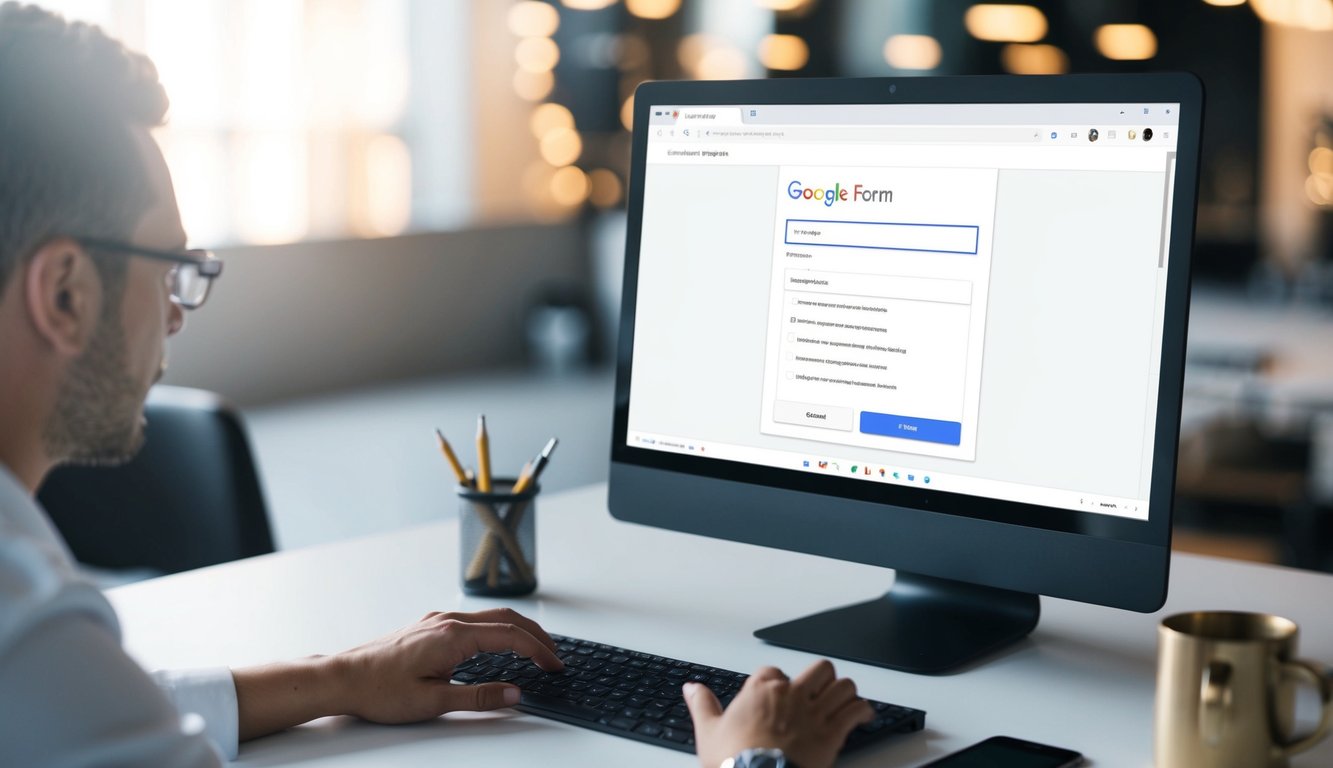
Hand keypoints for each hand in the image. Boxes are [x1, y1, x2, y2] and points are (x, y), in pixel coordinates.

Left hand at [333, 607, 563, 723]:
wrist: (342, 678)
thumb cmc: (380, 691)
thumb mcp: (434, 702)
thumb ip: (479, 696)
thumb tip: (515, 693)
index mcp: (453, 636)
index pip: (510, 637)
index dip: (538, 651)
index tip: (554, 665)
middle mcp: (448, 620)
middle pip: (506, 618)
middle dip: (536, 635)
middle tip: (555, 656)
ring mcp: (437, 620)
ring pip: (490, 616)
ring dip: (517, 630)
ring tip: (534, 649)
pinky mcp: (429, 626)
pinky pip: (474, 620)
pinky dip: (497, 629)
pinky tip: (498, 644)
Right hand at [684, 660, 873, 767]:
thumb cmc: (734, 760)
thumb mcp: (709, 731)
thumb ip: (702, 705)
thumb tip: (691, 688)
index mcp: (762, 690)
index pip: (774, 670)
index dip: (778, 681)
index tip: (778, 692)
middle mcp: (791, 694)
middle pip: (819, 669)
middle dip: (822, 678)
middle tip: (820, 690)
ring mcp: (814, 712)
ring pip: (842, 685)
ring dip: (845, 692)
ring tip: (844, 700)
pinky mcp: (833, 733)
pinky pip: (856, 710)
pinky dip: (862, 711)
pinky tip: (863, 715)